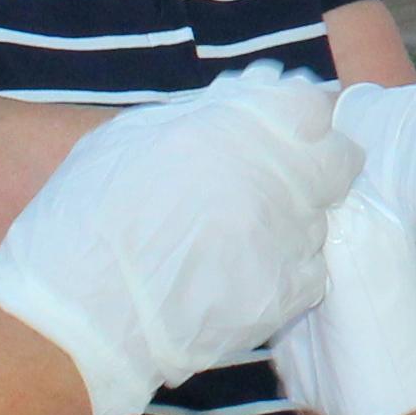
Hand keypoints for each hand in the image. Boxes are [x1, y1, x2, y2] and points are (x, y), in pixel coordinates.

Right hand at [0, 69, 359, 414]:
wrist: (77, 312)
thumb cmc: (86, 216)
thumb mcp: (130, 137)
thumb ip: (198, 116)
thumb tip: (241, 101)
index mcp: (235, 128)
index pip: (311, 104)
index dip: (299, 116)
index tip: (285, 129)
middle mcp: (274, 176)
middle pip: (337, 158)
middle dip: (317, 164)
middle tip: (279, 181)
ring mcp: (286, 237)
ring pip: (322, 218)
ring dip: (296, 220)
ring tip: (244, 237)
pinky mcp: (284, 294)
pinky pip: (312, 272)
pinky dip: (289, 271)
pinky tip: (249, 274)